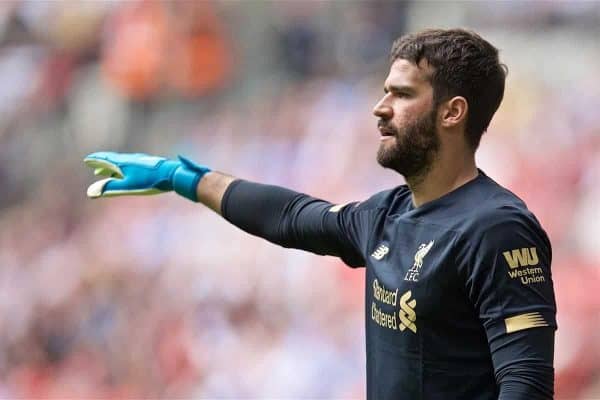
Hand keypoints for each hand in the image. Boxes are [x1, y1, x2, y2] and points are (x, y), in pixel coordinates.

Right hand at [83, 152, 210, 200]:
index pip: (105, 160)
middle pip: (113, 161)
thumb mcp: (128, 187)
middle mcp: (130, 159)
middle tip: (94, 167)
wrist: (172, 173)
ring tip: (107, 171)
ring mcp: (139, 161)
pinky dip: (124, 168)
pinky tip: (128, 172)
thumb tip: (90, 192)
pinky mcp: (148, 164)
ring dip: (113, 167)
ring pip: (122, 163)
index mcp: (123, 163)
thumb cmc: (150, 181)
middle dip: (103, 164)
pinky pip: (131, 165)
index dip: (96, 160)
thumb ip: (110, 188)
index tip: (87, 160)